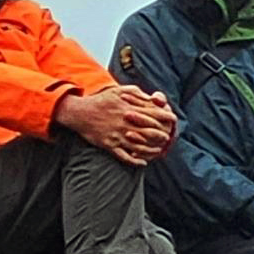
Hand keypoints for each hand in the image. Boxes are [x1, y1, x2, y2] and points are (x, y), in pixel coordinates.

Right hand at [57, 84, 175, 164]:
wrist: (79, 112)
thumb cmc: (101, 101)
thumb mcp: (118, 90)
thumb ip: (137, 93)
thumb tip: (153, 97)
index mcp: (128, 109)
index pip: (154, 114)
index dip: (166, 118)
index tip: (174, 120)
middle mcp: (125, 123)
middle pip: (151, 131)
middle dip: (163, 135)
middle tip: (169, 138)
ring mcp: (118, 135)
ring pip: (141, 146)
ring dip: (152, 150)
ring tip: (159, 151)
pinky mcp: (109, 145)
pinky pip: (125, 156)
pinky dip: (135, 161)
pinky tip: (143, 162)